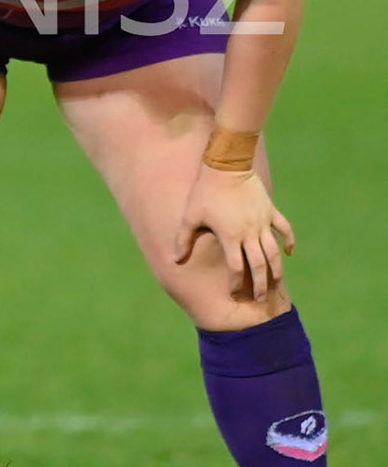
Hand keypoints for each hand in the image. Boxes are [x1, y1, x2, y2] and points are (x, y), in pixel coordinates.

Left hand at [177, 164, 294, 300]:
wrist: (227, 166)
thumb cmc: (205, 192)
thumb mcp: (190, 216)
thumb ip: (183, 240)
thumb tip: (176, 260)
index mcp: (230, 237)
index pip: (236, 268)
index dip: (236, 283)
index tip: (234, 294)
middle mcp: (250, 233)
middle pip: (259, 265)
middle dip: (260, 284)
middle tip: (262, 299)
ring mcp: (263, 222)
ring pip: (274, 251)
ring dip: (276, 269)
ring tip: (276, 282)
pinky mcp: (271, 211)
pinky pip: (285, 230)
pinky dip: (289, 242)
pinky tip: (289, 253)